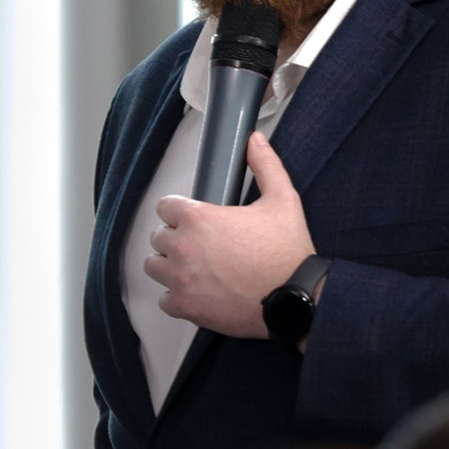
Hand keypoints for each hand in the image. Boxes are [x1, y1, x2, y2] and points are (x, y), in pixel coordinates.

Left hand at [145, 134, 315, 336]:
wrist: (294, 299)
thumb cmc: (288, 251)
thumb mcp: (283, 199)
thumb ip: (265, 165)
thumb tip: (255, 140)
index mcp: (198, 218)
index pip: (164, 207)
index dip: (179, 212)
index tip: (193, 220)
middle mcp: (183, 247)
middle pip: (158, 237)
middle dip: (175, 238)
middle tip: (199, 245)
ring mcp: (181, 280)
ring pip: (154, 267)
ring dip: (169, 265)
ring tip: (192, 268)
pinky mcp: (186, 308)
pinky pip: (164, 301)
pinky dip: (176, 297)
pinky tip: (195, 292)